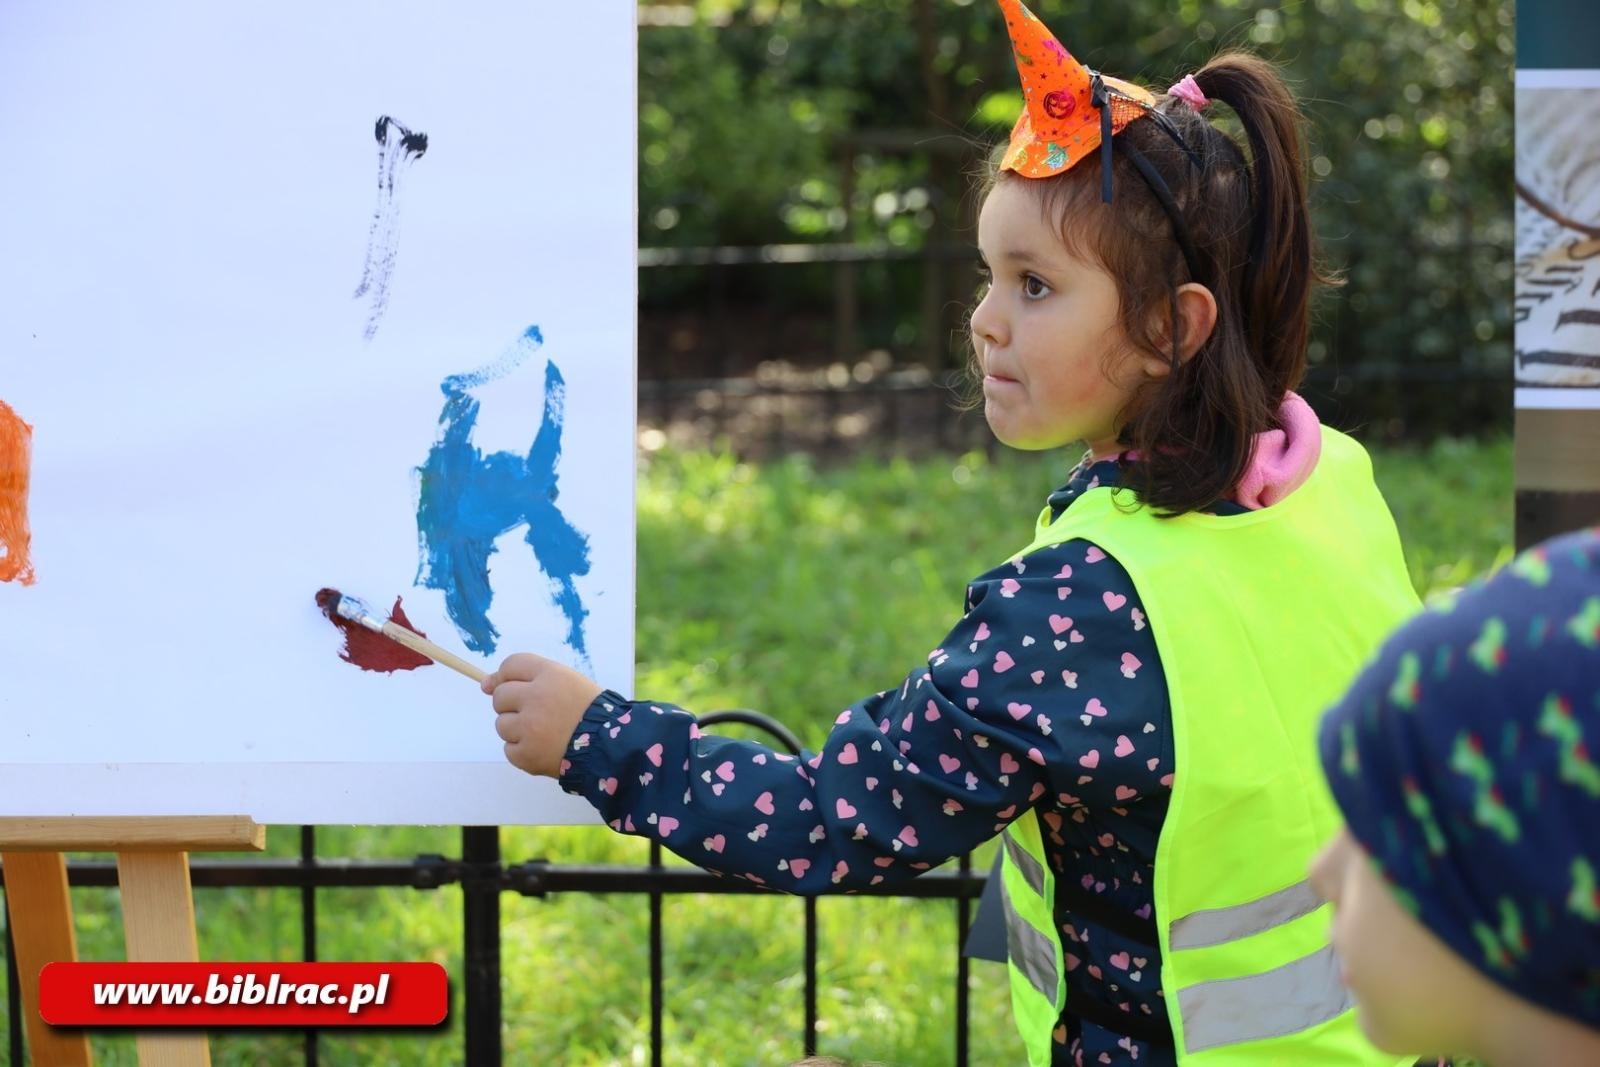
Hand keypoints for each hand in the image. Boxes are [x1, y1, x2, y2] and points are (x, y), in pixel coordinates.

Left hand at [481, 653, 603, 777]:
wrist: (610, 747)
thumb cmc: (589, 711)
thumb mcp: (567, 681)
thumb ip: (528, 678)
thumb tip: (484, 684)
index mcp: (550, 675)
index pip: (510, 665)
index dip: (508, 676)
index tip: (513, 686)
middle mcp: (536, 697)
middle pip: (500, 696)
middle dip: (512, 705)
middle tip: (537, 714)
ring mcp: (529, 728)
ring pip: (501, 724)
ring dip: (517, 729)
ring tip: (543, 733)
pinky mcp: (526, 754)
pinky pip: (509, 749)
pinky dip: (522, 750)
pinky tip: (543, 748)